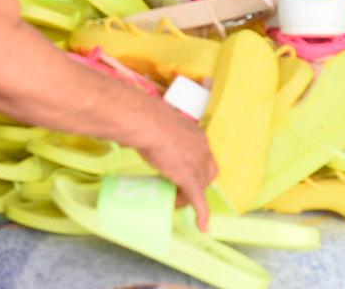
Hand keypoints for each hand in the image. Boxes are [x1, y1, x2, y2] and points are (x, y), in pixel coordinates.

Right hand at [133, 105, 216, 230]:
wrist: (147, 123)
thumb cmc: (145, 118)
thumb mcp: (158, 123)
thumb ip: (156, 130)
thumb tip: (138, 128)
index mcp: (196, 135)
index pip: (204, 157)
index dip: (196, 168)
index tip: (182, 173)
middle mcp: (203, 150)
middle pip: (207, 174)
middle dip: (196, 183)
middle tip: (178, 188)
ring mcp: (198, 165)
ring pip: (200, 188)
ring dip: (189, 196)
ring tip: (172, 198)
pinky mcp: (190, 179)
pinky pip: (199, 201)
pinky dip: (202, 215)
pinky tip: (202, 226)